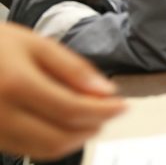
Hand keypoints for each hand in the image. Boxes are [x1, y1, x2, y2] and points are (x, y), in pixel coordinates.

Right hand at [0, 23, 124, 159]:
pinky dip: (56, 142)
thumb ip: (73, 68)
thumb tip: (106, 92)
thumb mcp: (37, 44)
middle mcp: (2, 114)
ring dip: (78, 138)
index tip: (124, 105)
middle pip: (61, 136)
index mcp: (16, 84)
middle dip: (93, 126)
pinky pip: (29, 150)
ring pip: (46, 150)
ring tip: (93, 118)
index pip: (71, 109)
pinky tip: (68, 124)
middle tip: (110, 112)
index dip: (104, 111)